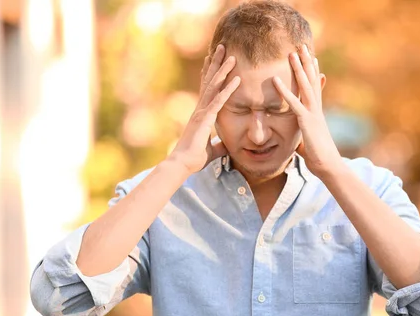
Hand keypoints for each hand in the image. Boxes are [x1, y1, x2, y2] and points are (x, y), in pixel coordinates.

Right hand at [168, 44, 239, 173]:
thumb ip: (219, 145)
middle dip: (216, 63)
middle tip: (223, 47)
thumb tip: (227, 146)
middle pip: (209, 81)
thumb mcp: (212, 150)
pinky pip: (219, 101)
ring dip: (223, 70)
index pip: (207, 89)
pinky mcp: (205, 119)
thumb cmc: (193, 158)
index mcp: (201, 114)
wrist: (182, 165)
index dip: (212, 73)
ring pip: (214, 86)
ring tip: (232, 55)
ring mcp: (201, 112)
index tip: (215, 59)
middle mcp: (200, 109)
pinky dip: (228, 90)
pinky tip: (237, 79)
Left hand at [272, 45, 342, 175]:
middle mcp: (316, 109)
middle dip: (307, 63)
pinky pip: (293, 104)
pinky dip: (283, 91)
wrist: (329, 166)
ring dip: (298, 69)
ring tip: (292, 53)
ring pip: (305, 86)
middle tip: (302, 46)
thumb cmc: (319, 158)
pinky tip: (275, 80)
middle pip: (311, 81)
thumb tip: (299, 138)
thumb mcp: (309, 142)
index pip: (314, 88)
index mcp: (317, 113)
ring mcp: (312, 114)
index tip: (311, 57)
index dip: (312, 72)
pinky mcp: (306, 122)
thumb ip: (304, 135)